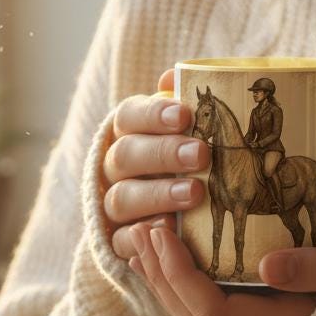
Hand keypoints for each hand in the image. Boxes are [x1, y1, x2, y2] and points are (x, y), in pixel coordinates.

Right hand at [103, 69, 211, 259]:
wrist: (174, 209)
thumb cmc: (189, 155)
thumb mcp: (191, 128)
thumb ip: (190, 103)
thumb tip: (173, 75)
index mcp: (130, 131)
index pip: (129, 116)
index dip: (153, 115)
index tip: (185, 115)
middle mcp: (116, 166)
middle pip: (127, 155)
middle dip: (164, 153)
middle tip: (201, 154)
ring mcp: (114, 203)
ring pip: (122, 197)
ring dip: (158, 194)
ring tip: (195, 194)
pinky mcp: (118, 239)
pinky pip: (123, 239)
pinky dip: (144, 234)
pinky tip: (170, 228)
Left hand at [128, 223, 315, 315]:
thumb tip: (268, 264)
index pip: (212, 313)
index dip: (179, 275)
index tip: (163, 232)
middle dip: (162, 277)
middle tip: (143, 229)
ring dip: (166, 282)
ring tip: (143, 242)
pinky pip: (210, 312)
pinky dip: (184, 286)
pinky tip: (171, 259)